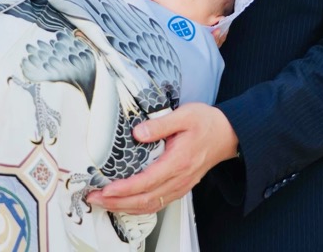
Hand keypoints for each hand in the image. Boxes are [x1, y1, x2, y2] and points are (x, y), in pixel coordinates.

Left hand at [86, 103, 238, 214]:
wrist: (227, 134)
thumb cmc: (206, 123)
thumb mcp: (184, 115)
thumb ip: (159, 125)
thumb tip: (137, 133)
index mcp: (178, 162)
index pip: (146, 182)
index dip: (124, 189)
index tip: (106, 190)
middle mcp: (178, 179)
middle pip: (144, 199)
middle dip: (117, 202)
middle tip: (95, 198)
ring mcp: (180, 186)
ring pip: (149, 205)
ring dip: (125, 207)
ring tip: (104, 202)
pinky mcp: (180, 187)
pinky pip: (157, 203)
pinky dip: (138, 206)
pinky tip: (126, 203)